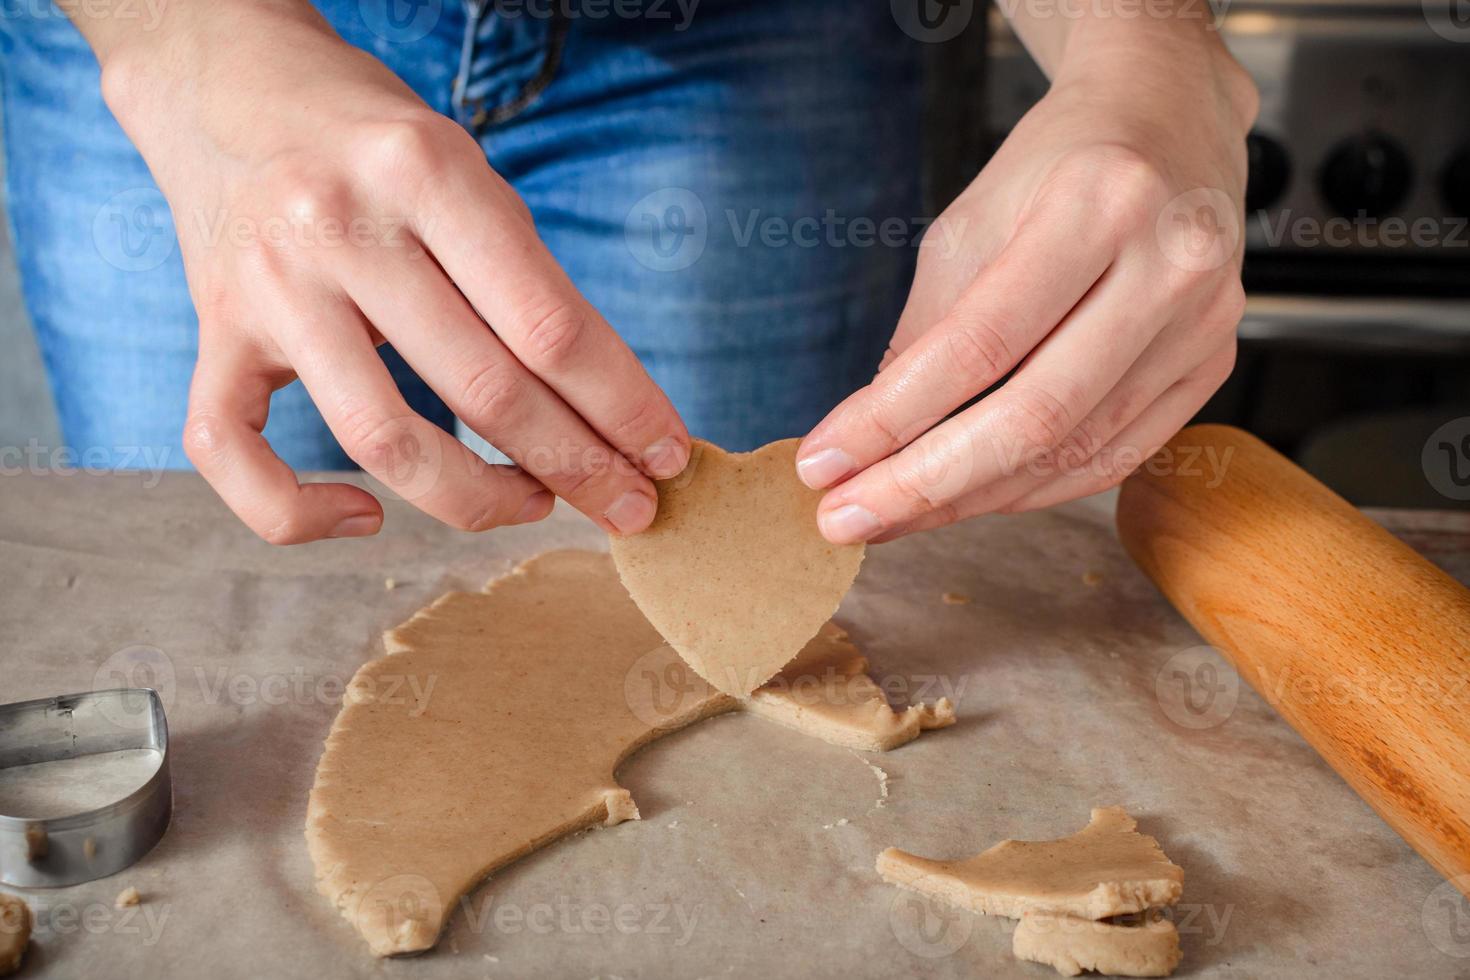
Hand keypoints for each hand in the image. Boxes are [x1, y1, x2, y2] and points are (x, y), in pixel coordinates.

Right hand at [93, 1, 687, 543]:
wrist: (230, 81)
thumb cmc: (376, 141)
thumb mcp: (467, 168)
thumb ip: (524, 278)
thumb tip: (608, 408)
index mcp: (425, 172)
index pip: (550, 324)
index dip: (623, 407)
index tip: (667, 455)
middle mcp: (341, 227)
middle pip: (486, 390)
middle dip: (580, 466)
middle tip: (631, 506)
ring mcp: (269, 287)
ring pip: (382, 441)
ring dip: (478, 500)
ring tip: (534, 503)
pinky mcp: (212, 332)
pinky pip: (232, 454)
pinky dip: (298, 512)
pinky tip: (368, 517)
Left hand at [797, 45, 1256, 543]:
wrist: (1167, 123)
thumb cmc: (1056, 167)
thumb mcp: (970, 224)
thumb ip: (924, 334)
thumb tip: (867, 441)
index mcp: (1100, 203)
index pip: (978, 344)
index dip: (891, 418)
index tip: (824, 463)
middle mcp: (1170, 264)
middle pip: (1035, 416)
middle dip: (924, 483)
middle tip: (846, 519)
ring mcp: (1205, 322)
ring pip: (1072, 452)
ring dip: (969, 499)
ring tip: (891, 516)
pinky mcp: (1212, 365)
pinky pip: (1112, 458)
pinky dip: (1031, 490)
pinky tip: (968, 499)